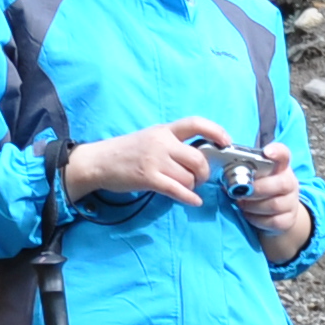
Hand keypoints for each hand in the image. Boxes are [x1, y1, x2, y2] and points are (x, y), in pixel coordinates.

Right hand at [62, 117, 230, 206]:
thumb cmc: (125, 151)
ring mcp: (155, 160)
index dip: (216, 131)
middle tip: (199, 178)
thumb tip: (197, 158)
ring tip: (186, 187)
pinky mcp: (148, 178)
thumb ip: (172, 144)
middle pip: (198, 158)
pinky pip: (177, 190)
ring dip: (192, 186)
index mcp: (164, 130)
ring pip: (188, 177)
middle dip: (204, 172)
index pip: (195, 123)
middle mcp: (161, 142)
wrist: (98, 161)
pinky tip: (194, 201)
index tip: (226, 142)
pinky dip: (189, 198)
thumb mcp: (150, 139)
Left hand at [229, 140, 311, 257]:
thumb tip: (221, 173)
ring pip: (275, 204)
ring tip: (241, 204)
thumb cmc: (261, 190)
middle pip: (282, 183)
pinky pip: (273, 221)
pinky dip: (256, 219)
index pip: (283, 155)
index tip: (267, 152)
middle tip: (241, 192)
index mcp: (280, 168)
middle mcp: (290, 183)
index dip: (277, 152)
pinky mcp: (288, 220)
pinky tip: (249, 214)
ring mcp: (291, 202)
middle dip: (257, 189)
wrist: (278, 214)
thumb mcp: (255, 177)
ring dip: (253, 205)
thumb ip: (244, 171)